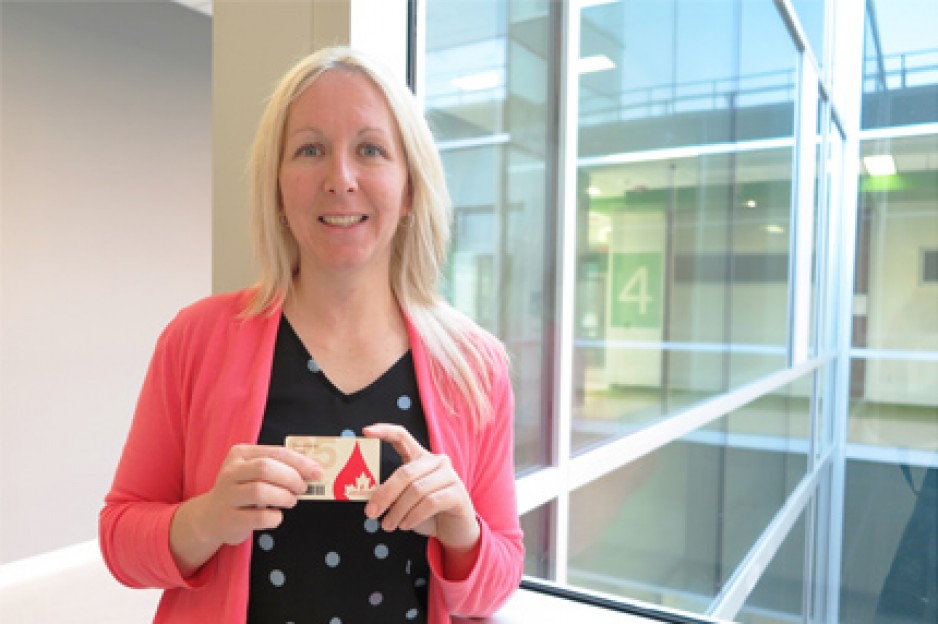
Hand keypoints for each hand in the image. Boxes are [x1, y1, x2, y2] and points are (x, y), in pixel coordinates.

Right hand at [170, 444, 320, 575]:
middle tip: (302, 488)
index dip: (300, 462)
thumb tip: (313, 468)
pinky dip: (275, 517)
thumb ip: (279, 467)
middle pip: (266, 468)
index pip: (275, 452)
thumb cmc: (241, 491)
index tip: (317, 471)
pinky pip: (259, 517)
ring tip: (290, 501)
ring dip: (283, 497)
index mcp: (240, 454)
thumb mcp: (254, 472)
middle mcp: (230, 472)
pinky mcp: (229, 519)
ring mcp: (227, 496)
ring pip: (260, 491)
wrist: (210, 517)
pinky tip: (275, 515)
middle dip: (291, 478)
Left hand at [363, 424, 479, 552]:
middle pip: (405, 472)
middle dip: (385, 494)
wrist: (454, 530)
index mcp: (420, 457)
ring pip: (416, 490)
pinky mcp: (458, 494)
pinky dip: (414, 516)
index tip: (366, 431)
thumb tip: (370, 499)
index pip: (402, 436)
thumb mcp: (404, 501)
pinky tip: (405, 525)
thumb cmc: (425, 513)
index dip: (385, 431)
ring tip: (388, 525)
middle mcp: (436, 461)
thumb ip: (391, 494)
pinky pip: (430, 502)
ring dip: (398, 511)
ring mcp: (449, 476)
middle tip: (371, 513)